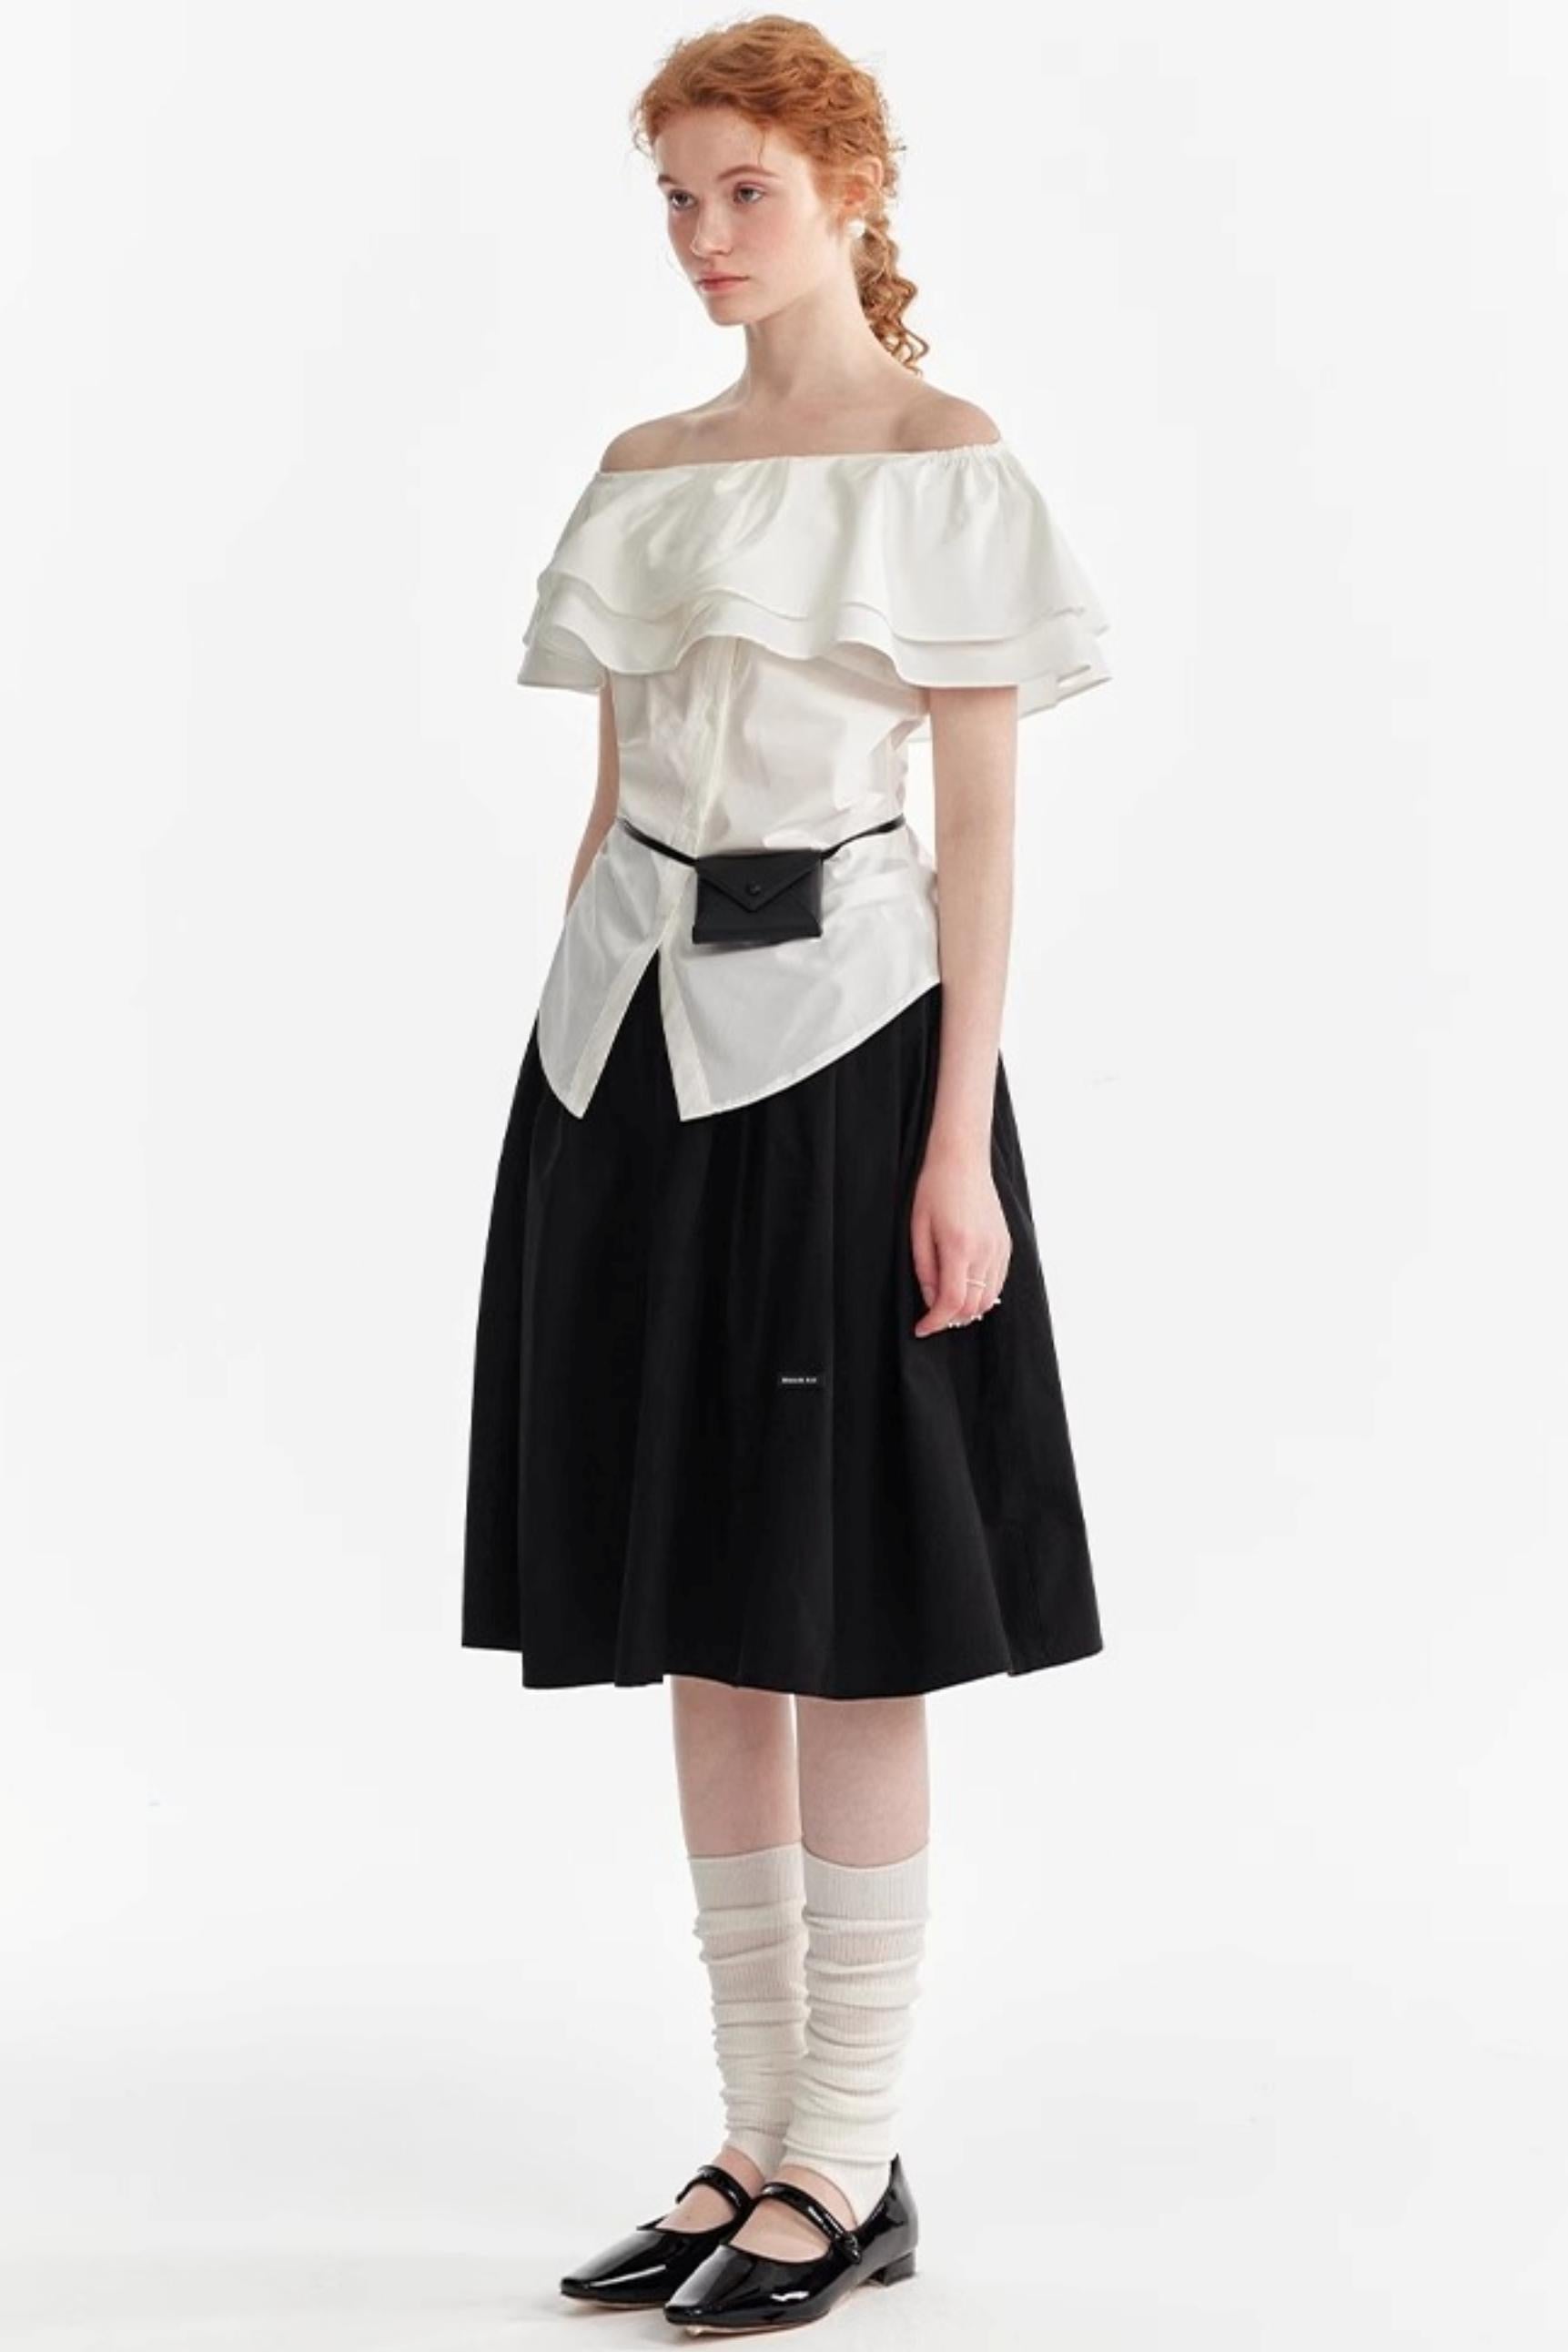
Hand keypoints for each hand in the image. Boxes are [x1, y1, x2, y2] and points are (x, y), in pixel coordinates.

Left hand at [909, 1142, 1010, 1336]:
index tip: (922, 1328)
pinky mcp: (1006, 1244)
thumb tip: (931, 1301)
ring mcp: (999, 1248)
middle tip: (932, 1316)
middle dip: (951, 1318)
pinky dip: (983, 1293)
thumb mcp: (917, 1229)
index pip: (952, 1302)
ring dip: (969, 1308)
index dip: (936, 1322)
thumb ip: (925, 1269)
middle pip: (974, 1306)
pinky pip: (999, 1281)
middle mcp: (985, 1251)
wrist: (963, 1160)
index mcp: (959, 1247)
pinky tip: (966, 1286)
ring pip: (990, 1298)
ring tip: (948, 1303)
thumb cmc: (934, 1190)